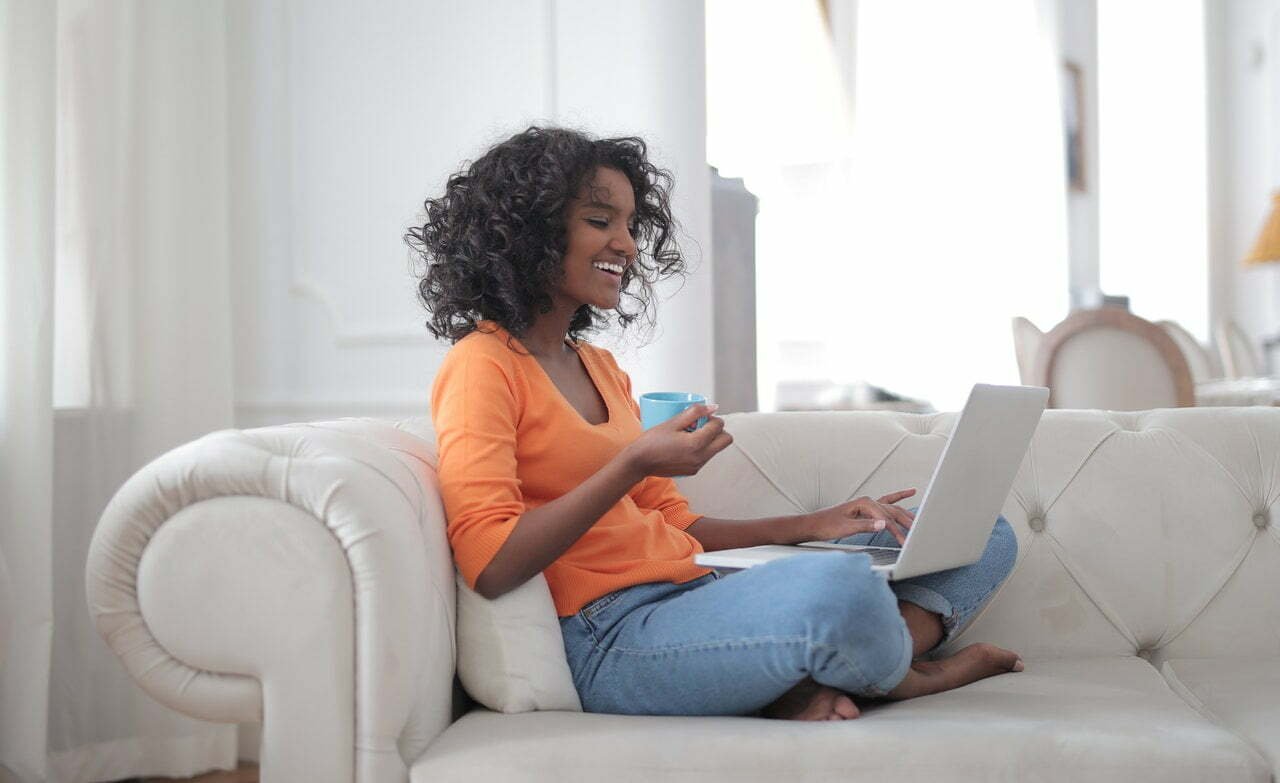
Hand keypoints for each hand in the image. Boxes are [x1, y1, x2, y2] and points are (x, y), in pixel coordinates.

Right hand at [622, 403, 732, 478]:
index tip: (701, 416)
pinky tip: (685, 445)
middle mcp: (700, 457)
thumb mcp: (673, 422)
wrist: (639, 462)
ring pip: (717, 449)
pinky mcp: (693, 471)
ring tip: (690, 435)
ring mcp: (698, 466)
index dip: (712, 417)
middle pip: (726, 440)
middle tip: (702, 425)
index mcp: (696, 444)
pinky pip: (706, 457)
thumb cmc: (652, 441)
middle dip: (718, 429)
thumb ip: (695, 412)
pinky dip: (702, 448)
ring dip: (710, 439)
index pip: (719, 426)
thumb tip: (713, 407)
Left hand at [787, 489, 917, 545]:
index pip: (886, 519)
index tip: (906, 542)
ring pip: (893, 509)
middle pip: (893, 512)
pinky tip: (910, 491)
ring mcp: (868, 504)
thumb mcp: (845, 528)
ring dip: (906, 516)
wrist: (813, 524)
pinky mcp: (867, 509)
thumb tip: (884, 524)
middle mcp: (868, 501)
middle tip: (921, 534)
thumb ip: (865, 526)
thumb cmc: (827, 526)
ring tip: (921, 523)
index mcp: (864, 503)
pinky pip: (887, 502)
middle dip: (907, 524)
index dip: (896, 531)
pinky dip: (899, 497)